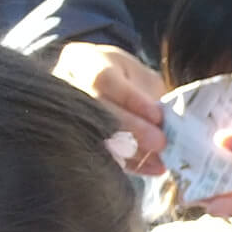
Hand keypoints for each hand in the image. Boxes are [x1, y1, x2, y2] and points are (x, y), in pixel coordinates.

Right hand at [53, 42, 165, 174]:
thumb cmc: (123, 79)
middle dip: (132, 128)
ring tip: (160, 159)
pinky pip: (102, 156)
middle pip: (96, 109)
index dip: (131, 99)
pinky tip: (153, 168)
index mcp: (85, 63)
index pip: (103, 79)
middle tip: (160, 142)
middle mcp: (68, 87)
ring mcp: (66, 115)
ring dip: (132, 151)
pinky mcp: (76, 142)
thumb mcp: (139, 75)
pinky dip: (130, 165)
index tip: (157, 116)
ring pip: (95, 136)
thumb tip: (165, 122)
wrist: (95, 86)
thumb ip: (150, 94)